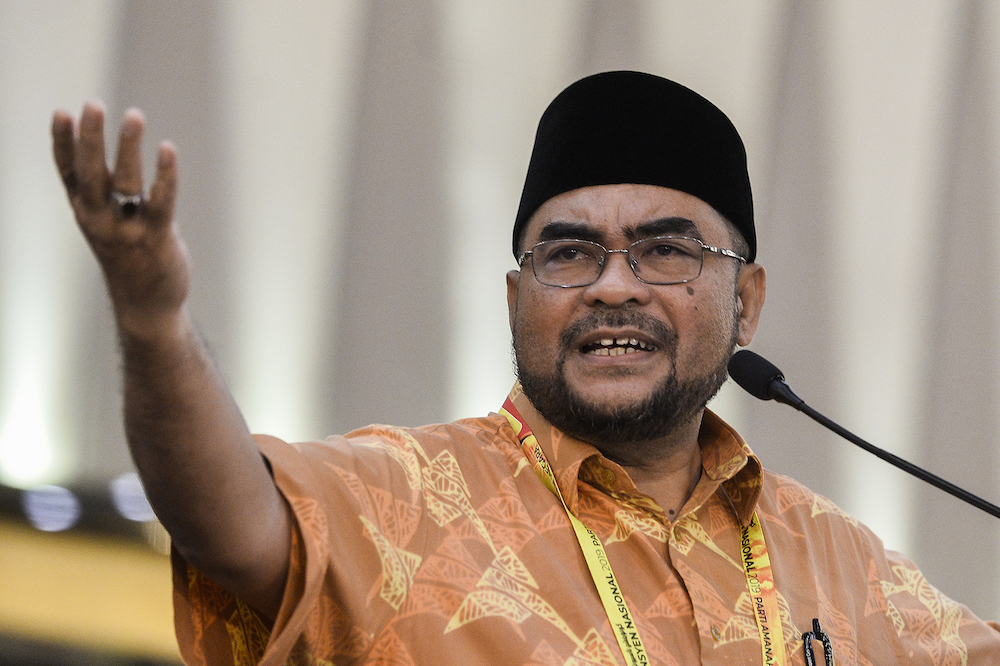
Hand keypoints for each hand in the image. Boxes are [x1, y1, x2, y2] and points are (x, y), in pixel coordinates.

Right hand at [52, 101, 190, 337]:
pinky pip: (160, 201)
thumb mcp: (107, 224)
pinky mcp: (156, 238)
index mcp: (85, 212)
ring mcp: (127, 230)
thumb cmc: (128, 257)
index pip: (68, 173)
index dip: (63, 144)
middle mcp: (100, 220)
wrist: (146, 307)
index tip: (62, 113)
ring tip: (134, 115)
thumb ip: (105, 193)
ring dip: (128, 148)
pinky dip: (164, 174)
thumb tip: (105, 151)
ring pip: (125, 182)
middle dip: (90, 138)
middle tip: (93, 105)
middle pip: (91, 173)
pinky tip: (167, 149)